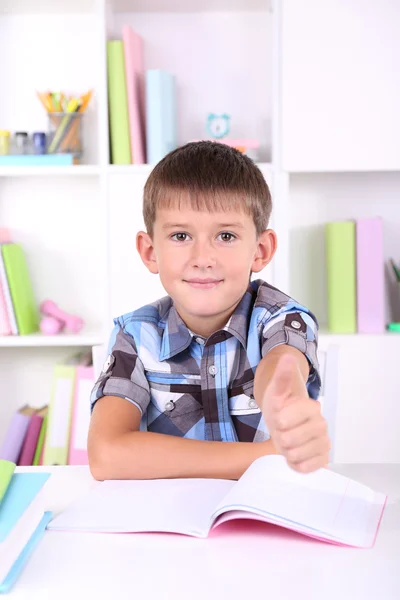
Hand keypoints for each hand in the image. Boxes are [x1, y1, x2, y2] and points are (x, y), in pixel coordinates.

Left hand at [262, 353, 329, 472]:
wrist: (285, 425)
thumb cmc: (280, 408)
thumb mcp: (276, 391)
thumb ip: (282, 376)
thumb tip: (287, 357)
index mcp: (311, 407)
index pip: (285, 419)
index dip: (278, 420)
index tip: (279, 417)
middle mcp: (321, 425)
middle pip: (289, 439)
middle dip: (280, 437)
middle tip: (283, 432)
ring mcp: (324, 443)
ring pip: (296, 454)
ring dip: (286, 451)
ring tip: (288, 443)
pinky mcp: (323, 459)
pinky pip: (305, 468)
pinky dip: (296, 465)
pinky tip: (295, 456)